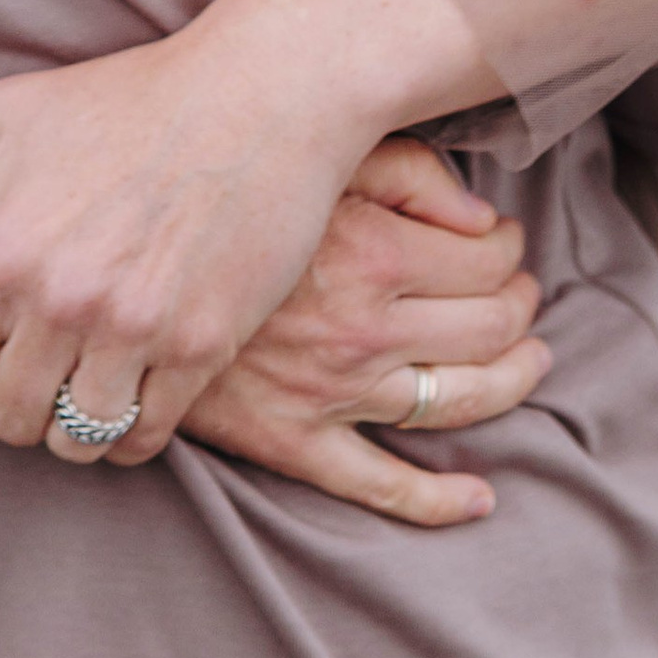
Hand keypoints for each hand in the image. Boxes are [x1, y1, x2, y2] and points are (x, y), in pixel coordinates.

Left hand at [0, 0, 423, 464]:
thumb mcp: (4, 110)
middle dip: (9, 404)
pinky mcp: (201, 346)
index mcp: (0, 248)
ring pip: (73, 442)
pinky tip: (135, 380)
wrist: (260, 90)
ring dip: (72, 420)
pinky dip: (133, 426)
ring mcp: (135, 329)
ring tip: (83, 373)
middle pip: (3, 424)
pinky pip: (145, 438)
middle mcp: (61, 298)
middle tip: (33, 365)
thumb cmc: (126, 97)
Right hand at [183, 137, 548, 523]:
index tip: (504, 240)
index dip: (509, 248)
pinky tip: (478, 498)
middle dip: (519, 308)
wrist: (130, 269)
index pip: (487, 262)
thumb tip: (480, 217)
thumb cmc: (229, 193)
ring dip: (510, 380)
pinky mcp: (296, 443)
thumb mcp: (317, 156)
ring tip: (528, 360)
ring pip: (459, 401)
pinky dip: (440, 501)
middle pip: (487, 330)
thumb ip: (408, 170)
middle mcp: (362, 331)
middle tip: (521, 292)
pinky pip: (383, 487)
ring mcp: (333, 394)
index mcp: (371, 253)